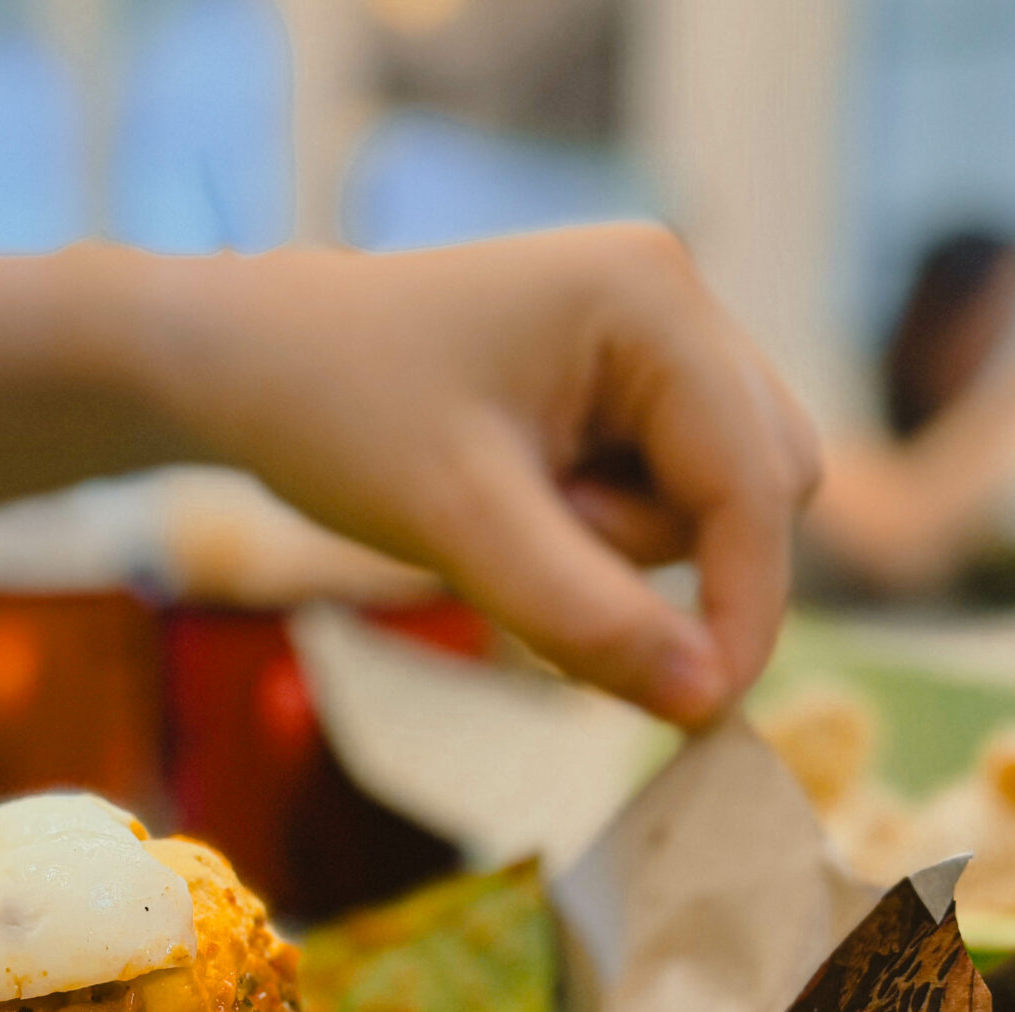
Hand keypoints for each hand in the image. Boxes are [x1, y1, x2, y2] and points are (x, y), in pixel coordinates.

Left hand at [139, 225, 820, 724]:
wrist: (250, 367)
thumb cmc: (336, 417)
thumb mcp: (458, 525)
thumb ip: (586, 614)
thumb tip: (708, 701)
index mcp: (651, 294)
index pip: (757, 479)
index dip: (743, 605)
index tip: (703, 714)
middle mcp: (674, 298)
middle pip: (763, 484)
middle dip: (666, 563)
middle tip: (531, 574)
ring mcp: (653, 337)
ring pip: (716, 500)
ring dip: (625, 552)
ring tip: (498, 522)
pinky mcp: (625, 382)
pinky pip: (666, 493)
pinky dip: (604, 536)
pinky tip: (515, 514)